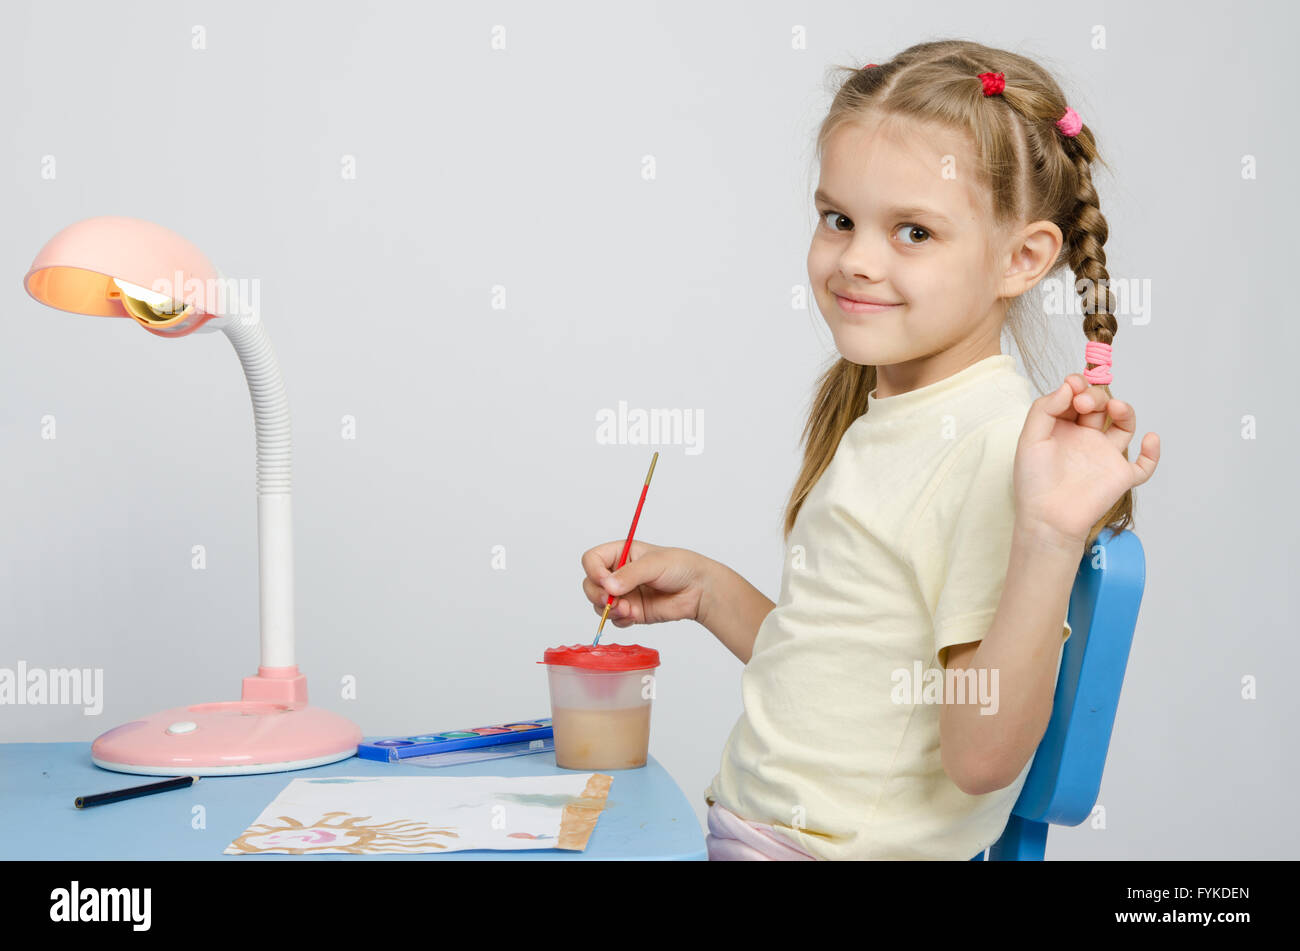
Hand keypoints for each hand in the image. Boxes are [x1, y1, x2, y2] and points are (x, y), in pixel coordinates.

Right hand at [580, 540, 708, 627]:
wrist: (698, 589)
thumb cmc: (680, 567)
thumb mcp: (654, 564)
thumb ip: (630, 575)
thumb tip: (608, 586)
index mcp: (620, 554)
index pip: (592, 559)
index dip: (593, 570)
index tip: (604, 580)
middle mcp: (618, 573)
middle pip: (590, 584)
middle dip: (596, 594)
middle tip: (609, 600)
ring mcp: (623, 594)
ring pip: (598, 604)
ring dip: (608, 609)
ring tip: (628, 609)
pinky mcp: (631, 611)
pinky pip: (614, 619)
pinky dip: (619, 619)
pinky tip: (633, 615)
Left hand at [1014, 374, 1159, 545]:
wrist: (1046, 518)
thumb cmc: (1034, 481)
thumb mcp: (1029, 439)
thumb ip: (1045, 409)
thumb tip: (1069, 385)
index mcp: (1063, 428)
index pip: (1076, 397)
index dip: (1078, 386)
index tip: (1073, 384)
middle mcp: (1086, 438)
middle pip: (1100, 406)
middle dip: (1095, 397)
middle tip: (1083, 403)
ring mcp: (1105, 456)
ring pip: (1124, 426)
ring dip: (1125, 411)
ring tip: (1116, 407)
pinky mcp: (1120, 476)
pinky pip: (1144, 465)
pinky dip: (1153, 452)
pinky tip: (1150, 439)